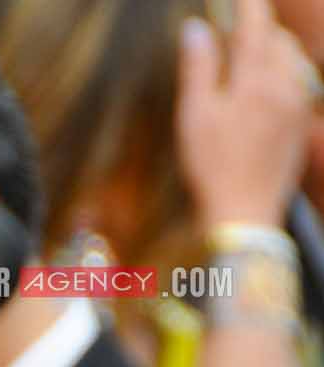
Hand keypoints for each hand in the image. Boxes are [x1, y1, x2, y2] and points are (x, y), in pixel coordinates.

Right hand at [177, 0, 314, 228]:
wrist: (245, 215)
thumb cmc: (212, 168)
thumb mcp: (195, 117)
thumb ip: (198, 68)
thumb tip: (195, 27)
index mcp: (255, 78)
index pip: (255, 24)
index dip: (247, 3)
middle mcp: (284, 85)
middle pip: (278, 40)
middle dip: (260, 28)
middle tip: (239, 27)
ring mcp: (297, 107)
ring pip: (292, 62)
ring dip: (274, 51)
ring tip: (253, 57)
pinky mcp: (300, 127)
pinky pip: (298, 86)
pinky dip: (283, 77)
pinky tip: (268, 90)